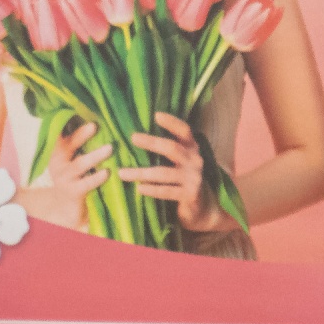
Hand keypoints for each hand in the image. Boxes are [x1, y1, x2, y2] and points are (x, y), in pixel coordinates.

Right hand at [14, 121, 110, 228]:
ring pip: (79, 164)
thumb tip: (98, 118)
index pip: (61, 133)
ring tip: (109, 149)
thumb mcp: (73, 158)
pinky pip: (85, 183)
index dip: (67, 122)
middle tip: (94, 125)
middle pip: (67, 145)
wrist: (66, 207)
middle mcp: (58, 162)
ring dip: (95, 156)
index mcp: (58, 150)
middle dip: (80, 135)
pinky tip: (107, 173)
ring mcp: (64, 178)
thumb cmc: (75, 176)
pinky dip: (96, 178)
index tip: (78, 109)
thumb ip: (79, 142)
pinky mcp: (73, 192)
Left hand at [120, 112, 230, 232]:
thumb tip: (133, 136)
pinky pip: (167, 191)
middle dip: (152, 142)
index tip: (156, 115)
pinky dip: (152, 189)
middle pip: (172, 148)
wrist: (202, 208)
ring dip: (141, 172)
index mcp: (192, 148)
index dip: (172, 122)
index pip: (184, 131)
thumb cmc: (182, 180)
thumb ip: (166, 150)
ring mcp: (194, 178)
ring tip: (121, 173)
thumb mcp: (178, 162)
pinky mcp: (191, 195)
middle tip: (132, 138)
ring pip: (164, 172)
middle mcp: (195, 160)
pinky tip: (139, 188)